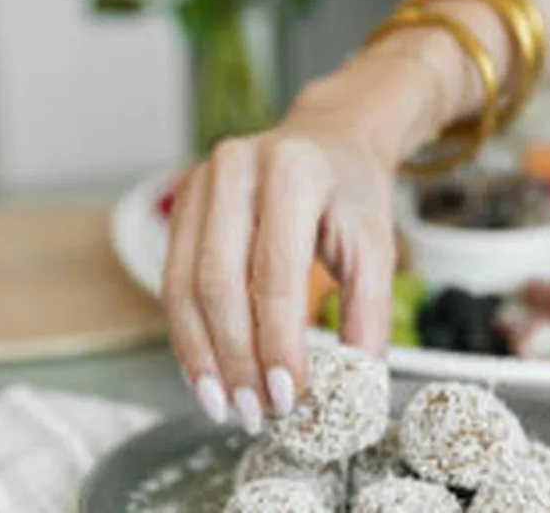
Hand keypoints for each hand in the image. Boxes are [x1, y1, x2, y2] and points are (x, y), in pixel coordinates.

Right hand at [163, 43, 439, 433]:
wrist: (329, 139)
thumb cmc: (352, 191)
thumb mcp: (376, 247)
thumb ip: (367, 316)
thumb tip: (351, 386)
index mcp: (291, 170)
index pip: (274, 270)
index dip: (277, 340)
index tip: (286, 393)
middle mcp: (235, 168)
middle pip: (218, 280)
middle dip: (233, 356)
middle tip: (252, 409)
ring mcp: (200, 182)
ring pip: (183, 283)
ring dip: (199, 353)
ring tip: (222, 403)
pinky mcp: (184, 204)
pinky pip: (173, 278)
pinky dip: (186, 331)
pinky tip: (203, 369)